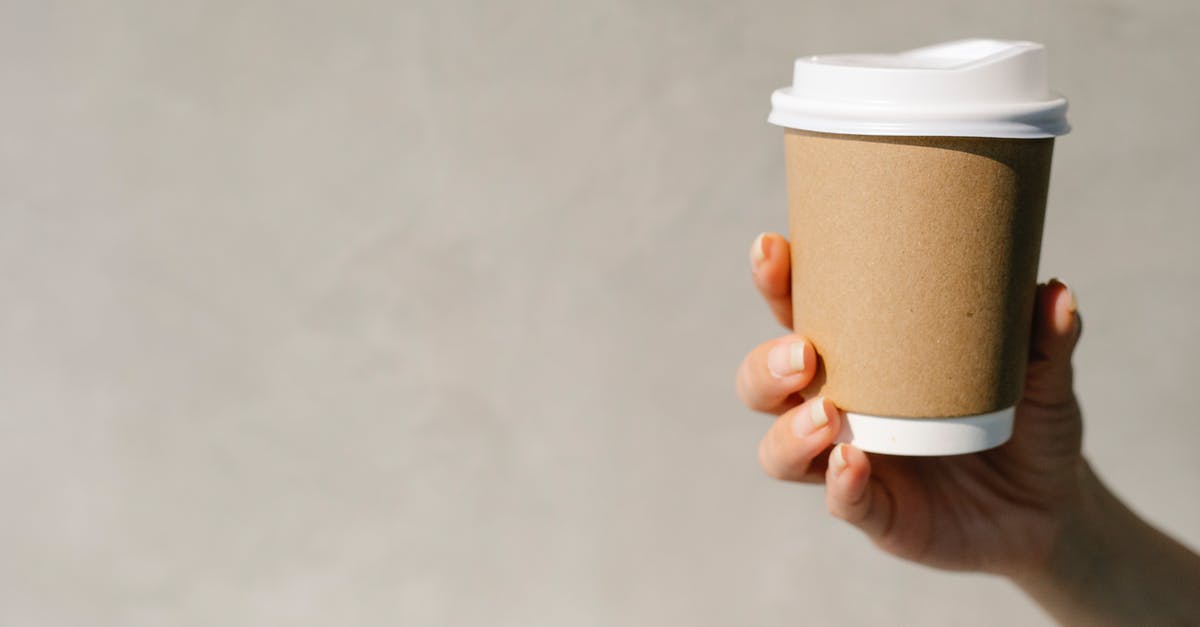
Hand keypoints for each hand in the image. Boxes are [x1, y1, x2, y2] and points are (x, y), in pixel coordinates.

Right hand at [736, 232, 1083, 575]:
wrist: (1053, 507)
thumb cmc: (1028, 424)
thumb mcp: (1042, 376)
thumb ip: (1046, 338)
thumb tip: (1053, 290)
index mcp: (861, 359)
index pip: (798, 316)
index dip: (776, 285)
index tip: (771, 249)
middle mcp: (838, 408)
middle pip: (764, 385)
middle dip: (767, 365)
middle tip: (804, 352)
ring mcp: (851, 463)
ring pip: (780, 450)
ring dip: (789, 432)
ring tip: (826, 417)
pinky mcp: (878, 514)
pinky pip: (843, 502)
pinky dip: (840, 485)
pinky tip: (851, 465)